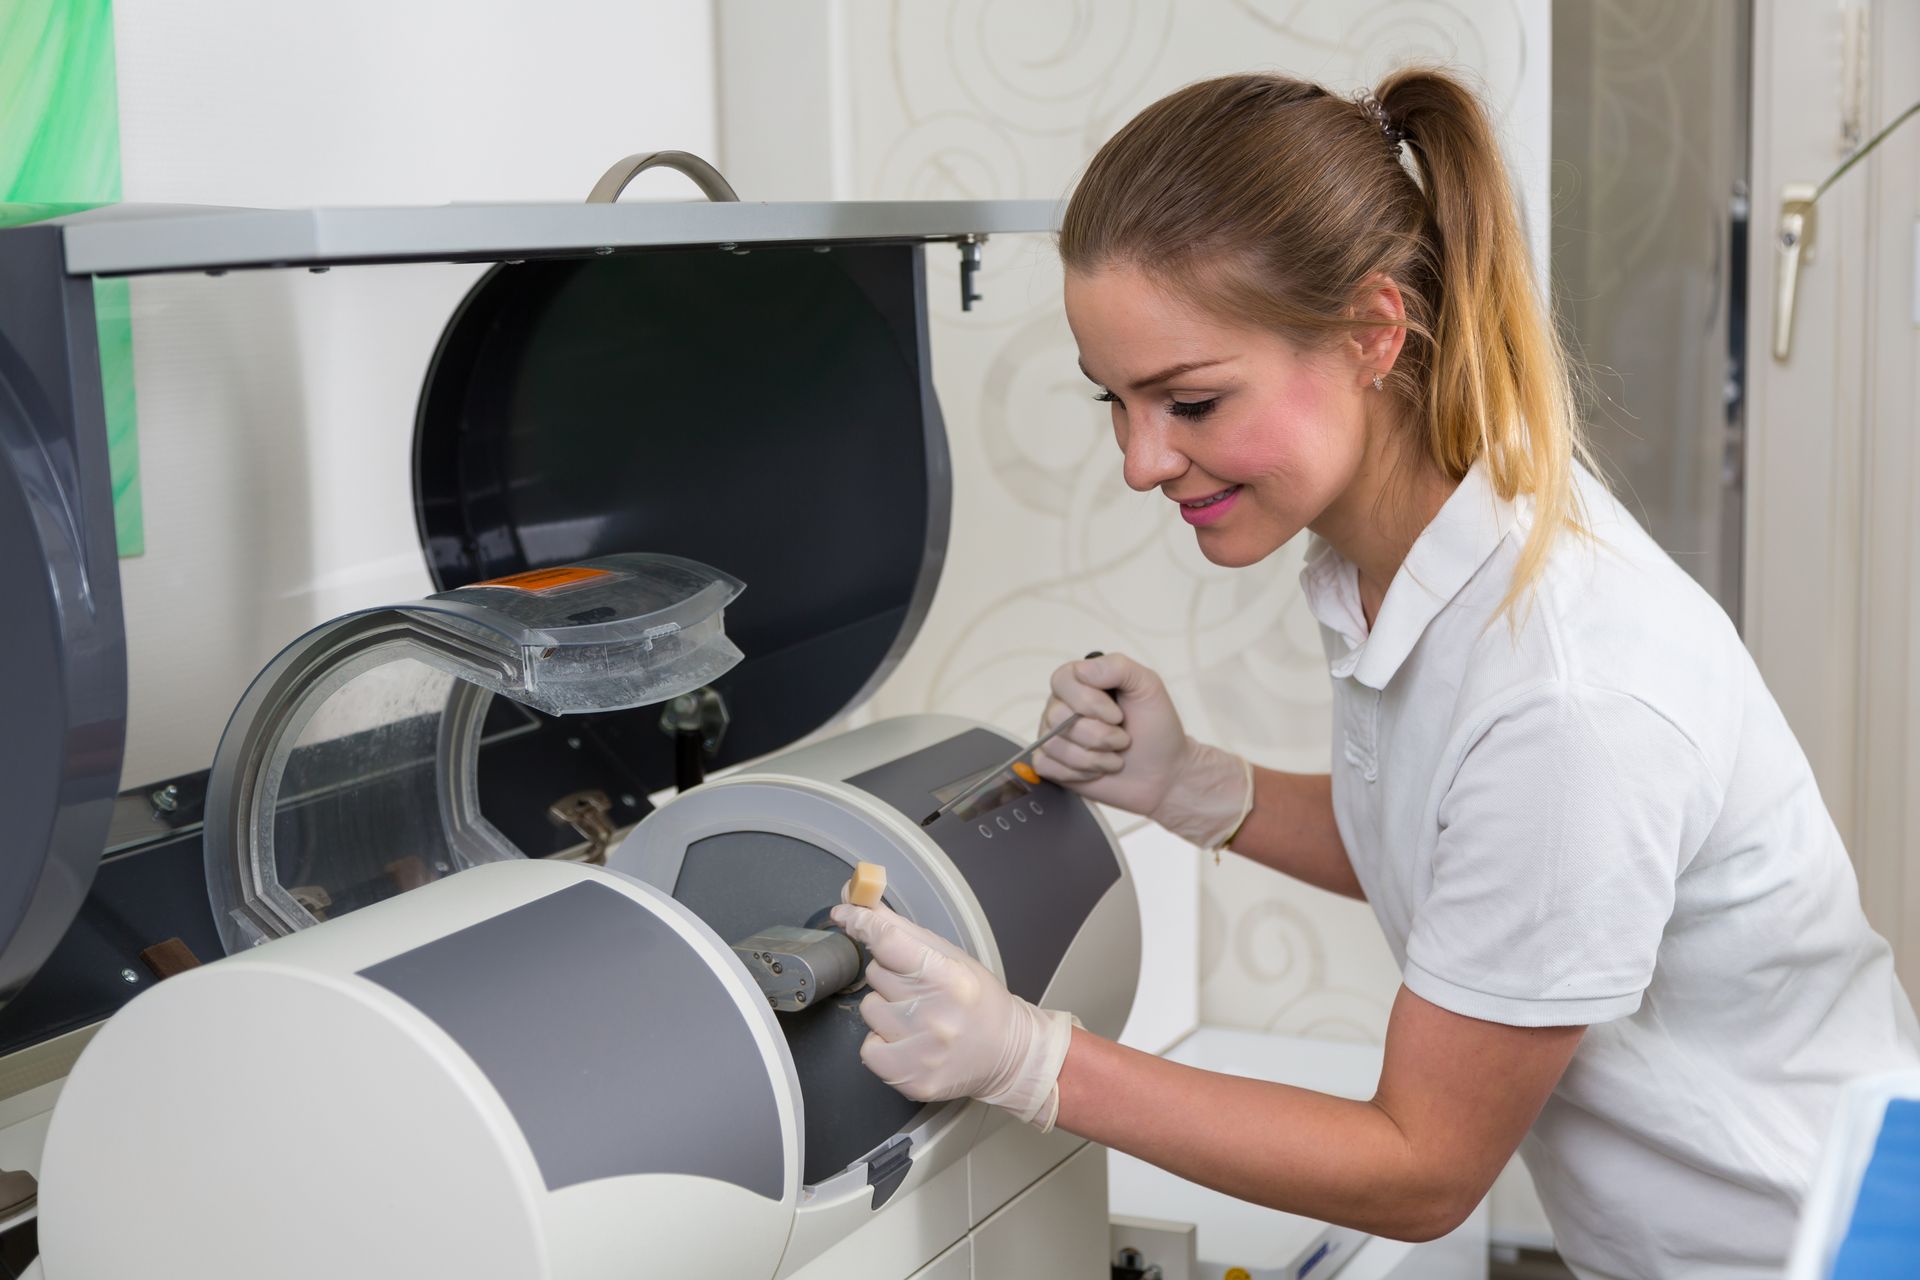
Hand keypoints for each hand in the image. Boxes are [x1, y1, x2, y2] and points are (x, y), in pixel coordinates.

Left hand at [828, 901, 1075, 1131]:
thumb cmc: (977, 1000)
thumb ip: (901, 930)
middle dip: (891, 975)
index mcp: (950, 979)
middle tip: (920, 988)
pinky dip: (882, 1043)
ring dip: (886, 1009)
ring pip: (869, 1009)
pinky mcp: (912, 1079)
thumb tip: (856, 903)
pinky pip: (867, 1048)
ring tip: (918, 1017)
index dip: (863, 924)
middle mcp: (936, 1016)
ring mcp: (923, 1051)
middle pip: (876, 974)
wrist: (1009, 1054)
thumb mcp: (950, 957)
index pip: (889, 942)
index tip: (848, 916)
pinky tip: (908, 1041)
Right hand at [1031, 652, 1252, 848]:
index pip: (1061, 680)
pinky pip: (1047, 766)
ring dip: (1093, 758)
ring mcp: (1054, 736)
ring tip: (1114, 758)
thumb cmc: (1157, 727)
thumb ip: (1117, 667)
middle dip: (1098, 735)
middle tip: (1122, 740)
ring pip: (1053, 744)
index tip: (1118, 715)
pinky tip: (1098, 771)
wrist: (1164, 772)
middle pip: (1057, 716)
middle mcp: (1062, 707)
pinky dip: (1079, 773)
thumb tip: (1082, 670)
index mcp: (1081, 683)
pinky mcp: (1053, 765)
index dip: (1088, 701)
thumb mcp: (1148, 686)